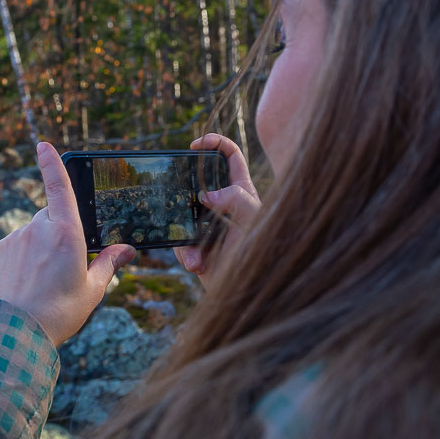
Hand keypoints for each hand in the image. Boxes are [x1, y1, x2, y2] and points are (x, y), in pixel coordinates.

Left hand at [0, 141, 136, 345]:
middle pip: (52, 216)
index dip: (52, 164)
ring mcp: (15, 239)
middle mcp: (37, 228)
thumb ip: (108, 264)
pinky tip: (27, 285)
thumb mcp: (91, 290)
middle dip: (61, 231)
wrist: (11, 333)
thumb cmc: (58, 313)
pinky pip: (17, 246)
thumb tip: (126, 249)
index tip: (43, 145)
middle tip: (67, 267)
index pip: (59, 187)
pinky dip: (24, 258)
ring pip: (34, 233)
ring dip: (42, 248)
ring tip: (45, 284)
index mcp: (66, 233)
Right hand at [174, 133, 261, 282]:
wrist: (251, 295)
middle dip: (184, 187)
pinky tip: (197, 265)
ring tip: (198, 255)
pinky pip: (180, 242)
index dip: (214, 143)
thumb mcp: (256, 221)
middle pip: (198, 182)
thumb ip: (237, 200)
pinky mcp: (197, 246)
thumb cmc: (264, 255)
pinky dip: (186, 254)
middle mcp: (224, 206)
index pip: (230, 157)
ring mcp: (208, 226)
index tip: (195, 145)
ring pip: (183, 214)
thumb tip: (206, 196)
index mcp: (243, 192)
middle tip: (175, 191)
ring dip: (186, 235)